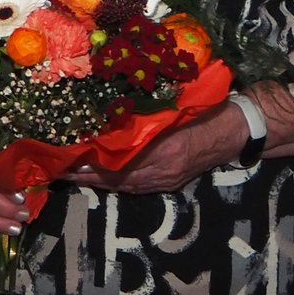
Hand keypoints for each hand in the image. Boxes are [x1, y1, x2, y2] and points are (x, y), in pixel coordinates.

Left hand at [69, 103, 243, 194]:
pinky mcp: (169, 185)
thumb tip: (107, 116)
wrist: (233, 130)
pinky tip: (98, 177)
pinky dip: (113, 183)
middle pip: (116, 178)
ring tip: (72, 174)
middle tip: (60, 168)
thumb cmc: (203, 110)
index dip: (92, 161)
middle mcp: (163, 170)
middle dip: (86, 175)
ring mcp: (166, 180)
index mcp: (164, 149)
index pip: (119, 160)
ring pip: (122, 186)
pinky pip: (134, 188)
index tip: (70, 154)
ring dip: (96, 181)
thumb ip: (144, 116)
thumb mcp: (173, 106)